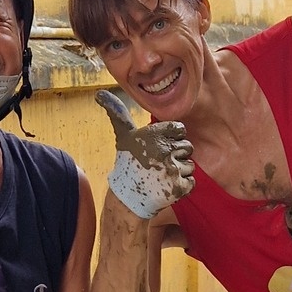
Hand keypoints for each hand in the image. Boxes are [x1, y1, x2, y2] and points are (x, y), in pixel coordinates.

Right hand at [97, 89, 194, 218]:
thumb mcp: (123, 135)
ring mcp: (172, 168)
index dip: (172, 139)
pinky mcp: (179, 186)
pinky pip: (192, 181)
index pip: (180, 129)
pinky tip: (167, 186)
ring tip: (161, 176)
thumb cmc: (127, 163)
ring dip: (179, 172)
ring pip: (190, 165)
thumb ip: (117, 112)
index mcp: (154, 134)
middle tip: (159, 165)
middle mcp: (164, 149)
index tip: (160, 148)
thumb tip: (99, 93)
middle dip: (176, 156)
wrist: (127, 197)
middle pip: (187, 147)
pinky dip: (182, 186)